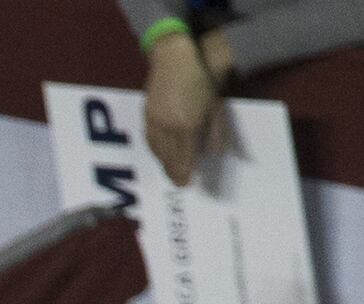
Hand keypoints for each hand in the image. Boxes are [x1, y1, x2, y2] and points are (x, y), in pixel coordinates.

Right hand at [142, 30, 227, 188]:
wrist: (173, 60)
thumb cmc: (199, 80)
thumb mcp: (215, 107)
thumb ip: (216, 132)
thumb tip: (215, 154)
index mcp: (188, 126)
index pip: (185, 158)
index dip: (185, 172)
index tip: (187, 183)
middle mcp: (169, 128)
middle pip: (169, 158)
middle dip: (173, 172)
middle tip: (178, 183)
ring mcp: (155, 123)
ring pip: (157, 152)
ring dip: (163, 164)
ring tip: (169, 172)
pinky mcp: (147, 116)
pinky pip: (150, 141)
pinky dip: (156, 152)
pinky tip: (160, 154)